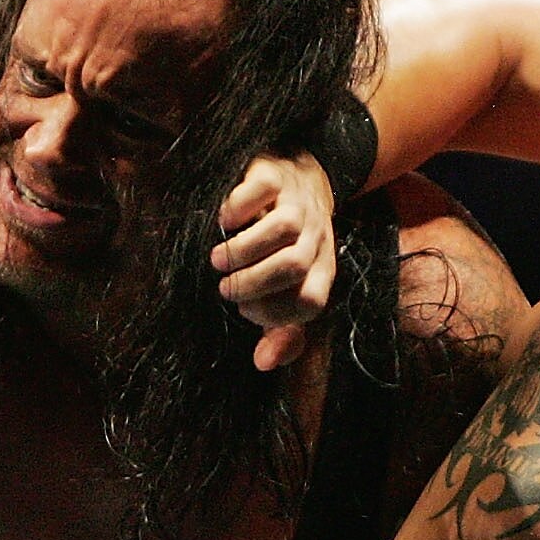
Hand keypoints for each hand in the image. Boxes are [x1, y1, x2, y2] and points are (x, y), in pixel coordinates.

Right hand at [213, 153, 339, 372]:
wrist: (298, 178)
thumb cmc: (285, 246)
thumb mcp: (288, 290)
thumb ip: (279, 330)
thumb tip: (263, 363)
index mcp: (322, 270)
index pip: (309, 302)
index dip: (273, 313)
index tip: (245, 309)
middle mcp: (316, 237)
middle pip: (294, 265)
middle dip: (254, 282)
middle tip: (226, 287)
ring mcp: (297, 204)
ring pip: (281, 229)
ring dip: (242, 250)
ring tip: (218, 261)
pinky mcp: (275, 176)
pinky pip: (260, 191)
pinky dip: (236, 209)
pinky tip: (223, 222)